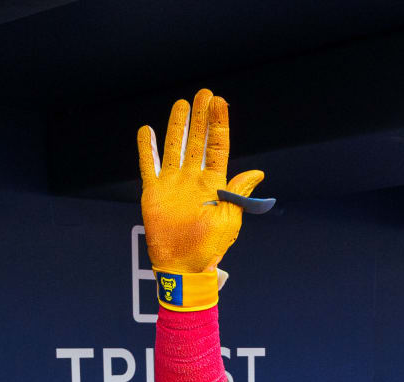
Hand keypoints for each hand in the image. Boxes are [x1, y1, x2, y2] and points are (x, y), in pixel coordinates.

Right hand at [136, 89, 265, 275]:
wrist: (183, 266)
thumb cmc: (209, 246)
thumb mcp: (229, 220)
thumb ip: (238, 194)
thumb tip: (257, 173)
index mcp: (214, 183)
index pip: (217, 146)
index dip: (218, 124)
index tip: (219, 101)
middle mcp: (193, 178)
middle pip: (196, 141)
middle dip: (200, 117)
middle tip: (203, 93)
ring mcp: (173, 183)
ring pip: (174, 147)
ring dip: (177, 126)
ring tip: (181, 104)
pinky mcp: (154, 192)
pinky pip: (149, 165)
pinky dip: (146, 149)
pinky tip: (146, 131)